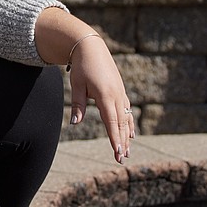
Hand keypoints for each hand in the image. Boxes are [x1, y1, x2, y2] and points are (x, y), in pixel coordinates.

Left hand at [67, 34, 134, 162]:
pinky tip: (131, 134)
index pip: (112, 122)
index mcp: (106, 96)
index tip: (117, 152)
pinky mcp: (120, 91)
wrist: (92, 47)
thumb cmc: (82, 66)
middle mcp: (117, 96)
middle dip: (122, 142)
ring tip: (127, 151)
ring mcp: (120, 93)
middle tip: (122, 158)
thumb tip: (75, 123)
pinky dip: (129, 123)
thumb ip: (78, 105)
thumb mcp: (77, 85)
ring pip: (126, 118)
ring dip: (127, 135)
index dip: (115, 138)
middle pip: (121, 123)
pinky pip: (127, 111)